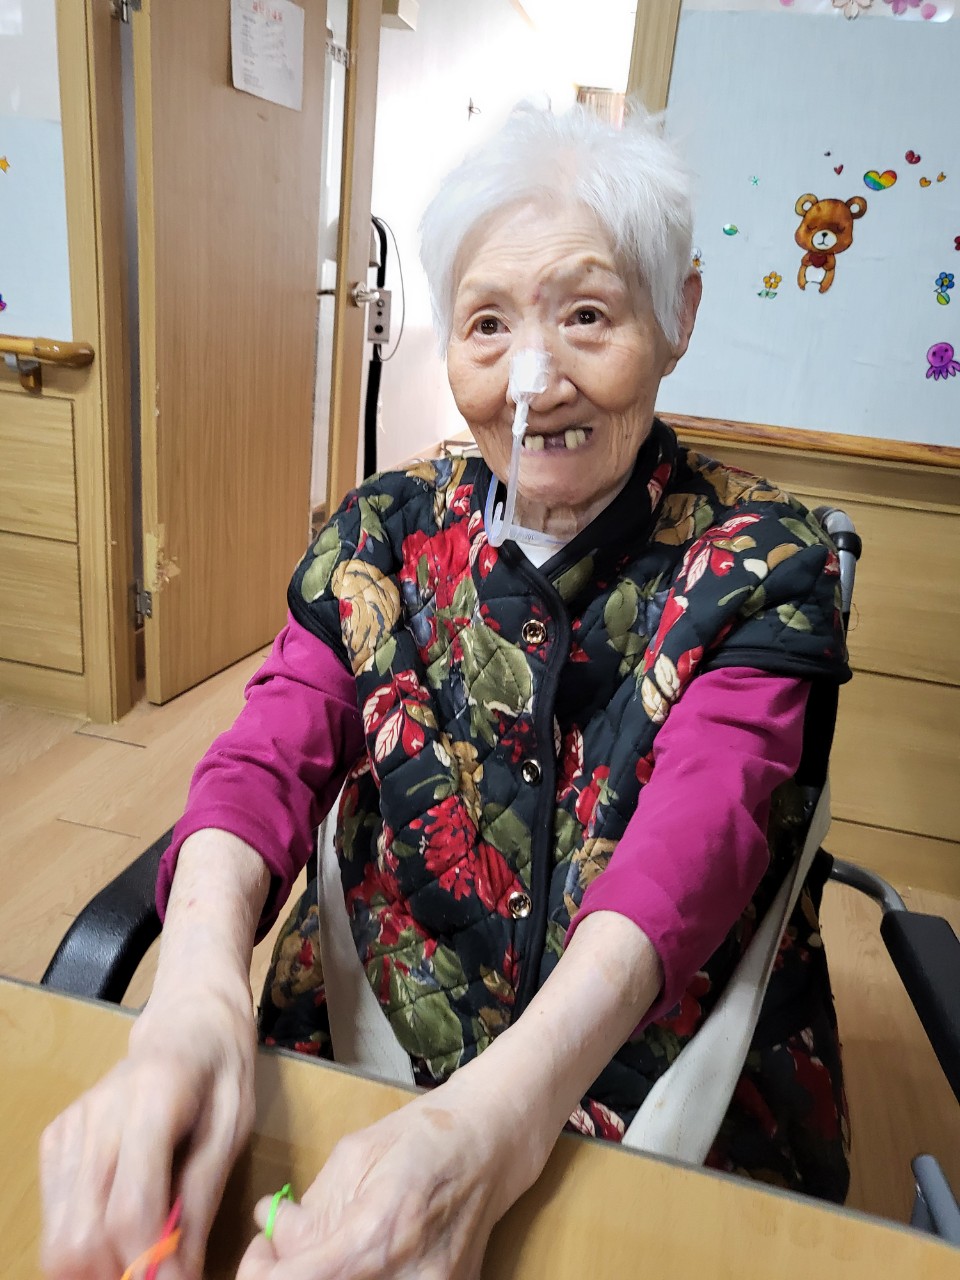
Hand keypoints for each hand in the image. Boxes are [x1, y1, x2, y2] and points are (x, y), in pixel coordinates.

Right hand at [39, 978, 256, 1279]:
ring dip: (101, 1269)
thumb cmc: (221, 1071)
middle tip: (161, 1276)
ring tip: (146, 1260)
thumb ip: (201, 1201)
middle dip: (120, 1277)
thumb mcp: (233, 1129)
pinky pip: (55, 1219)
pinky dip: (86, 1244)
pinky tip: (125, 1232)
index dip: (150, 1267)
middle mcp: (97, 1116)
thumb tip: (179, 1278)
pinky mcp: (55, 1141)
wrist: (187, 1021)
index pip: (131, 1210)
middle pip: (83, 1236)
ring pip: (60, 1239)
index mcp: (153, 1100)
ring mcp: (70, 1128)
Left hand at [236, 1077, 534, 1279]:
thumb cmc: (422, 1137)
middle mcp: (407, 1279)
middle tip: (282, 1255)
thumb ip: (312, 1207)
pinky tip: (357, 1260)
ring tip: (321, 1254)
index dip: (261, 1276)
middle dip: (288, 1279)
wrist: (490, 1143)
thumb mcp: (354, 1156)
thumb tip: (273, 1239)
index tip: (260, 1254)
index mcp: (377, 1233)